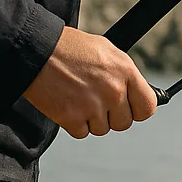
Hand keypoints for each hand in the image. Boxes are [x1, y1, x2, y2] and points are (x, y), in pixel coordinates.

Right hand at [23, 26, 157, 138]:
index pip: (147, 107)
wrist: (35, 49)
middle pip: (124, 123)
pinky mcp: (72, 118)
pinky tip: (67, 104)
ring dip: (91, 119)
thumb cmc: (69, 48)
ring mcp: (93, 106)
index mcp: (126, 72)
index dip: (137, 110)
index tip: (129, 108)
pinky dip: (74, 123)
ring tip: (78, 97)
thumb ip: (124, 74)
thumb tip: (137, 93)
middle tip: (95, 100)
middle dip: (111, 115)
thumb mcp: (106, 50)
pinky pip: (82, 133)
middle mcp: (113, 90)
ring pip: (102, 129)